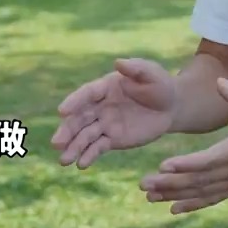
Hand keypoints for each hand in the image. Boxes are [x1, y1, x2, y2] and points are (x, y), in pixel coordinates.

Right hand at [51, 58, 176, 168]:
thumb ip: (135, 69)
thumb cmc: (159, 85)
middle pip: (80, 118)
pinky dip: (89, 155)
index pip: (86, 94)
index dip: (74, 102)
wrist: (170, 107)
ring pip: (85, 136)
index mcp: (105, 87)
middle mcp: (100, 106)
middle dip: (67, 131)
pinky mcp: (112, 139)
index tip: (61, 111)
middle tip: (56, 143)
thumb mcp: (151, 73)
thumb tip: (118, 63)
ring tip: (63, 161)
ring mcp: (105, 124)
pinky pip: (98, 148)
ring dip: (73, 147)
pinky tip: (81, 165)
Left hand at [139, 77, 227, 214]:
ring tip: (150, 196)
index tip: (164, 167)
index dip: (186, 165)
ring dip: (175, 195)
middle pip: (199, 180)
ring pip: (202, 192)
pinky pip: (213, 197)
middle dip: (170, 184)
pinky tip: (174, 208)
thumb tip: (219, 82)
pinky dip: (193, 204)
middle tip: (143, 184)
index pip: (209, 160)